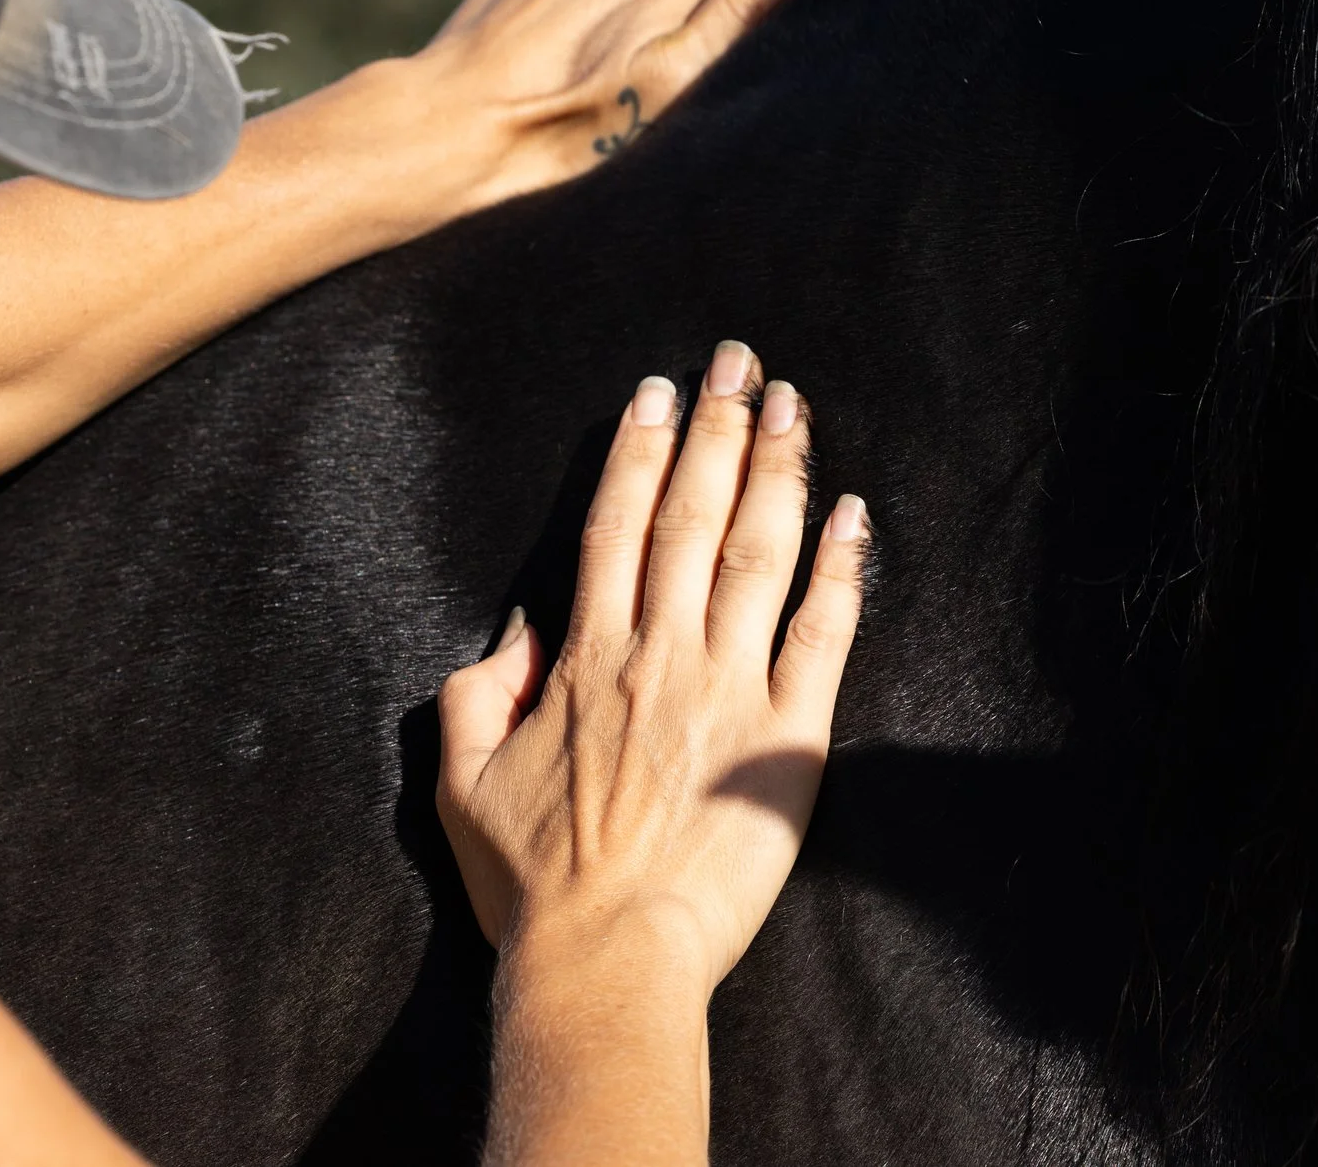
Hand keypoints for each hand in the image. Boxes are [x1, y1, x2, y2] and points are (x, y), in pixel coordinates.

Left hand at [410, 0, 834, 215]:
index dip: (735, 44)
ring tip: (594, 92)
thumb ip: (748, 3)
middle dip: (677, 32)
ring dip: (623, 29)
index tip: (704, 92)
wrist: (451, 134)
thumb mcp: (680, 80)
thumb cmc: (575, 129)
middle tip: (645, 101)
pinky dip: (572, 28)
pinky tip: (553, 74)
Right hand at [435, 340, 866, 995]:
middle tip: (741, 360)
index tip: (661, 390)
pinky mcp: (791, 737)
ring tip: (794, 405)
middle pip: (692, 515)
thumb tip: (517, 631)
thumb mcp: (462, 781)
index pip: (616, 526)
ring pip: (759, 552)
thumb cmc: (531, 884)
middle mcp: (660, 653)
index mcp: (585, 658)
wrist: (608, 957)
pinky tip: (854, 514)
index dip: (641, 450)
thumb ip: (479, 692)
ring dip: (778, 470)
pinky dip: (842, 568)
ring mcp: (730, 688)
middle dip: (718, 427)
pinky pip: (823, 632)